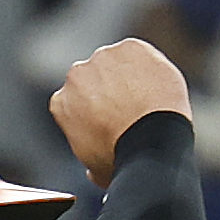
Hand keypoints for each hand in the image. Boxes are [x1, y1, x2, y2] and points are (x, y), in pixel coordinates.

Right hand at [50, 36, 190, 178]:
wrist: (150, 141)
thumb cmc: (123, 160)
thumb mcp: (95, 170)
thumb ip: (90, 163)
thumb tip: (92, 172)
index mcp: (61, 103)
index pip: (76, 100)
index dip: (95, 111)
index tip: (111, 122)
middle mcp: (76, 75)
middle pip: (95, 79)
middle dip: (110, 91)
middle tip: (132, 110)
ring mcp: (104, 58)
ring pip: (117, 63)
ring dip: (129, 76)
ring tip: (149, 100)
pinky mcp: (131, 47)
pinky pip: (140, 53)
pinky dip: (149, 65)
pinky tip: (158, 87)